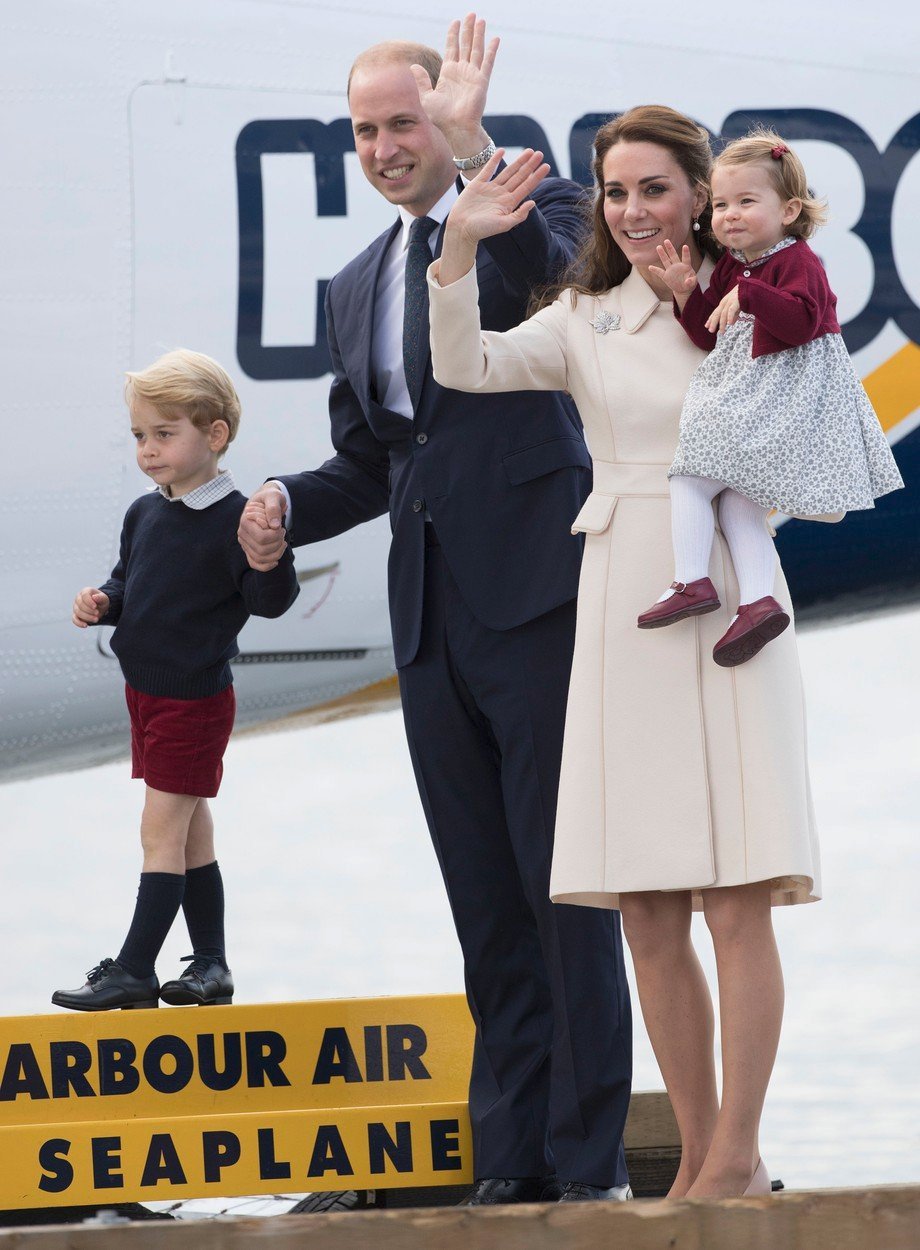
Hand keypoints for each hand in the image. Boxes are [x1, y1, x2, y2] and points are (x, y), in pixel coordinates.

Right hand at [73, 587, 108, 627]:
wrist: (100, 607)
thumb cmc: (101, 601)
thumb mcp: (104, 599)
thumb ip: (101, 597)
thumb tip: (94, 597)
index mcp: (85, 591)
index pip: (84, 595)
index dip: (89, 602)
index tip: (95, 607)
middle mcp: (78, 598)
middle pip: (80, 605)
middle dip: (89, 610)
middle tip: (97, 613)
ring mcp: (76, 607)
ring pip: (77, 612)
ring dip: (87, 617)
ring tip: (96, 619)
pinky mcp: (75, 615)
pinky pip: (74, 619)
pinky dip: (79, 623)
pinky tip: (85, 625)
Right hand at [238, 484, 287, 570]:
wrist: (266, 500)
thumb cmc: (270, 498)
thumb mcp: (274, 497)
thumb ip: (274, 508)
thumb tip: (274, 526)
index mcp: (246, 521)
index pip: (262, 538)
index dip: (276, 535)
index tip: (281, 527)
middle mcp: (242, 534)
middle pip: (262, 550)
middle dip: (278, 544)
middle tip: (283, 533)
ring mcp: (245, 543)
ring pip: (260, 558)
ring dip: (276, 553)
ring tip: (282, 542)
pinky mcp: (249, 549)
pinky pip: (254, 563)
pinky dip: (266, 566)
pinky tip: (276, 561)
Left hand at [410, 13, 498, 154]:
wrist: (455, 128)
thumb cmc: (441, 117)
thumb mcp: (426, 97)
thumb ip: (421, 80)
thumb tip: (413, 66)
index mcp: (449, 73)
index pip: (452, 48)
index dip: (453, 35)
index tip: (455, 22)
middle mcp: (462, 71)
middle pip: (466, 45)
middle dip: (467, 30)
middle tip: (470, 14)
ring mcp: (473, 75)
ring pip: (476, 49)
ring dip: (478, 35)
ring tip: (480, 20)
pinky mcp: (481, 81)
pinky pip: (488, 62)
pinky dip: (491, 51)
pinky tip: (495, 39)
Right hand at [438, 148, 548, 284]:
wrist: (461, 228)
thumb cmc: (482, 230)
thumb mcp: (503, 225)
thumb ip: (519, 215)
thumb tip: (533, 203)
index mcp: (509, 204)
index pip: (526, 187)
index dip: (536, 177)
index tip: (546, 166)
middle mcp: (501, 195)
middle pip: (519, 177)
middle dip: (530, 166)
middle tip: (540, 154)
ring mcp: (490, 189)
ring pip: (508, 172)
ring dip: (518, 162)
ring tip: (529, 151)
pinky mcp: (477, 184)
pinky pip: (488, 170)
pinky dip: (495, 160)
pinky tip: (502, 151)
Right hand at [648, 240, 697, 300]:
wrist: (683, 289)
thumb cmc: (690, 284)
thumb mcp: (693, 283)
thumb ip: (691, 281)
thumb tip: (688, 281)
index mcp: (686, 266)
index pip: (686, 258)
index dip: (685, 252)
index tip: (685, 246)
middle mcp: (677, 266)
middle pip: (673, 255)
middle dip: (670, 248)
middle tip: (666, 240)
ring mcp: (671, 270)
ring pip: (665, 260)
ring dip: (662, 254)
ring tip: (659, 247)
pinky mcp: (666, 276)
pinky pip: (659, 272)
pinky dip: (654, 270)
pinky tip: (650, 267)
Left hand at [705, 285, 740, 333]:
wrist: (751, 286)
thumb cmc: (744, 295)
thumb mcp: (737, 306)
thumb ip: (734, 314)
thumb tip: (731, 323)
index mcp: (724, 302)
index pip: (716, 312)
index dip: (711, 319)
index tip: (706, 326)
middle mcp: (725, 301)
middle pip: (717, 313)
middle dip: (713, 322)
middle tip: (711, 330)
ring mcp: (731, 300)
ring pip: (724, 313)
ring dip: (722, 323)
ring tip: (721, 331)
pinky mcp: (737, 300)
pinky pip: (732, 309)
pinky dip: (730, 316)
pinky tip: (729, 323)